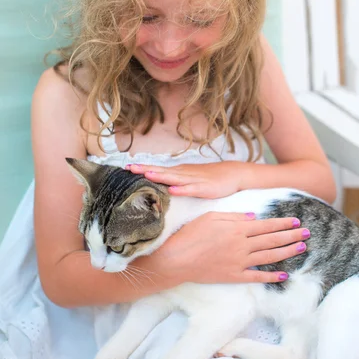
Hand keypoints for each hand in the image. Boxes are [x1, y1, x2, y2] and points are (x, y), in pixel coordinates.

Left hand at [126, 161, 245, 197]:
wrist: (232, 173)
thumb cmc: (210, 176)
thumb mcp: (190, 177)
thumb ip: (176, 180)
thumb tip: (160, 183)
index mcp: (179, 172)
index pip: (157, 169)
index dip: (142, 168)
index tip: (126, 167)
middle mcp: (183, 174)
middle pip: (161, 171)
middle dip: (145, 170)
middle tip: (128, 168)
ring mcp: (194, 180)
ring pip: (174, 178)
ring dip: (160, 176)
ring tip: (147, 175)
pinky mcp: (204, 188)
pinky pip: (191, 189)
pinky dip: (181, 190)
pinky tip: (172, 190)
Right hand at [147, 212, 308, 284]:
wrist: (176, 259)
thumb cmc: (190, 235)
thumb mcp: (210, 216)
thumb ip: (233, 216)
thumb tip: (253, 217)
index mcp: (237, 229)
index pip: (266, 225)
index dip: (282, 224)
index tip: (296, 221)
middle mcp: (242, 245)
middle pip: (272, 240)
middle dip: (291, 236)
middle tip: (307, 233)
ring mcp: (239, 262)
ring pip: (269, 257)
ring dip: (287, 252)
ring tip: (302, 248)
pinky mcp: (234, 276)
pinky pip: (257, 277)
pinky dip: (271, 276)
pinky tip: (284, 274)